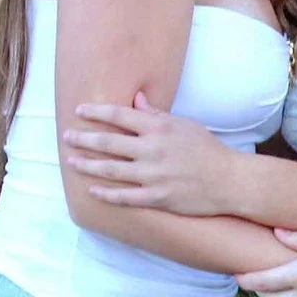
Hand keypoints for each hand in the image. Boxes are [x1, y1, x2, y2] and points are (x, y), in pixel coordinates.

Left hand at [65, 93, 239, 215]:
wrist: (229, 180)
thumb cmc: (208, 150)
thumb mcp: (184, 125)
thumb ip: (156, 114)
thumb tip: (136, 99)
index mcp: (159, 128)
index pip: (119, 115)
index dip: (96, 112)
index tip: (79, 111)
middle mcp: (152, 150)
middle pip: (108, 142)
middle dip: (83, 139)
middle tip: (67, 137)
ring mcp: (154, 175)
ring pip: (111, 170)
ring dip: (88, 165)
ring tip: (72, 162)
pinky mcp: (158, 197)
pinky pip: (126, 197)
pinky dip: (107, 194)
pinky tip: (92, 190)